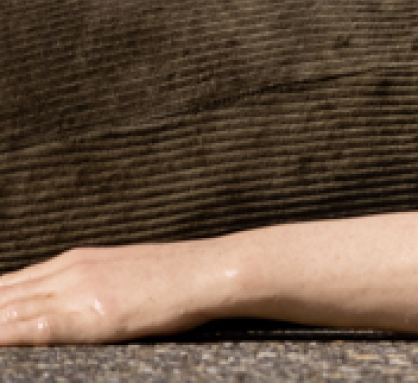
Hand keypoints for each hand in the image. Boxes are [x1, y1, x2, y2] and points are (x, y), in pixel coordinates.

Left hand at [0, 240, 233, 345]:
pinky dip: (7, 336)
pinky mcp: (93, 314)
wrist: (216, 270)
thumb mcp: (124, 274)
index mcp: (74, 261)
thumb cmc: (181, 278)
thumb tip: (68, 307)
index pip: (8, 285)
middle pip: (0, 296)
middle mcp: (67, 271)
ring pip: (7, 311)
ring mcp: (77, 291)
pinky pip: (35, 328)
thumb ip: (90, 286)